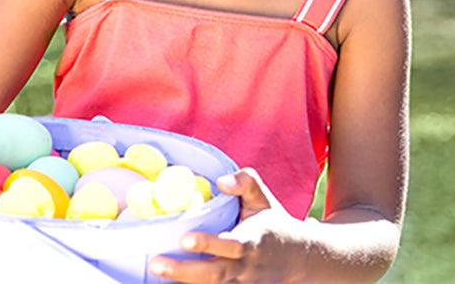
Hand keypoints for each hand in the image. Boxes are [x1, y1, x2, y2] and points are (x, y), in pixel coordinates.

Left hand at [149, 168, 304, 282]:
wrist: (298, 259)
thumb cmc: (273, 225)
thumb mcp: (264, 199)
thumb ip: (246, 182)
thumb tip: (221, 181)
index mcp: (252, 241)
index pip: (230, 245)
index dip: (208, 244)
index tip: (186, 239)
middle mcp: (245, 268)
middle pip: (214, 274)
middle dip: (184, 271)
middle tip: (156, 263)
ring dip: (184, 283)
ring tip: (157, 274)